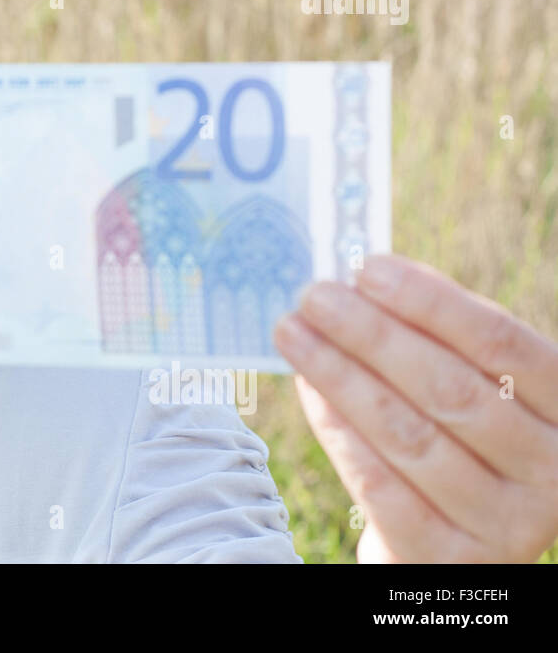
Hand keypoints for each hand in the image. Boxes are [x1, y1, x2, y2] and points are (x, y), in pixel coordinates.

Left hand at [272, 254, 557, 562]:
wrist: (454, 542)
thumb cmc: (459, 441)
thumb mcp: (472, 386)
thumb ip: (434, 335)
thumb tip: (363, 280)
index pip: (502, 343)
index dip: (432, 301)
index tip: (368, 268)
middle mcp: (550, 470)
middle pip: (449, 388)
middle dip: (371, 335)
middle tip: (314, 296)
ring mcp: (506, 523)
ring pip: (408, 434)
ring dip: (340, 375)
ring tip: (293, 333)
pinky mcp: (450, 557)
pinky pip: (381, 484)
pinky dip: (338, 429)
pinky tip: (308, 389)